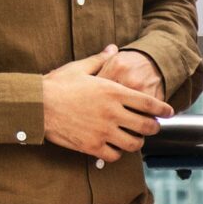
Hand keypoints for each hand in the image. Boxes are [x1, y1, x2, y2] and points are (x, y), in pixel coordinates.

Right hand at [43, 45, 169, 161]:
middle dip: (154, 127)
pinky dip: (118, 153)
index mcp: (113, 92)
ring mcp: (103, 131)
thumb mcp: (79, 68)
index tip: (168, 112)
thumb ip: (101, 60)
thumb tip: (113, 48)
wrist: (34, 105)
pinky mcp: (91, 146)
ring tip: (134, 138)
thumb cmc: (56, 85)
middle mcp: (112, 113)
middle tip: (152, 127)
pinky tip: (115, 147)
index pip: (149, 103)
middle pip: (147, 126)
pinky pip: (115, 155)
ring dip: (137, 142)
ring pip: (134, 144)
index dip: (163, 109)